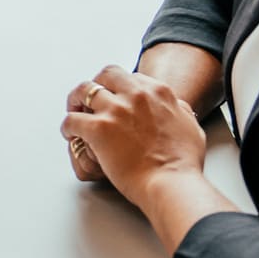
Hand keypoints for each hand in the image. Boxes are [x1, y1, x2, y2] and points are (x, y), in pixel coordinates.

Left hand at [61, 66, 206, 208]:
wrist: (172, 183)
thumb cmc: (183, 162)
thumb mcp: (191, 126)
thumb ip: (180, 110)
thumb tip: (176, 106)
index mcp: (157, 92)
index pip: (132, 77)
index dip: (121, 87)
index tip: (116, 96)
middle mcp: (135, 94)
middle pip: (106, 74)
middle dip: (97, 83)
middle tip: (91, 97)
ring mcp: (115, 110)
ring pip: (84, 90)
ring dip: (76, 100)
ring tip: (74, 110)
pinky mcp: (98, 128)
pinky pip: (72, 120)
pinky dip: (68, 126)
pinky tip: (70, 134)